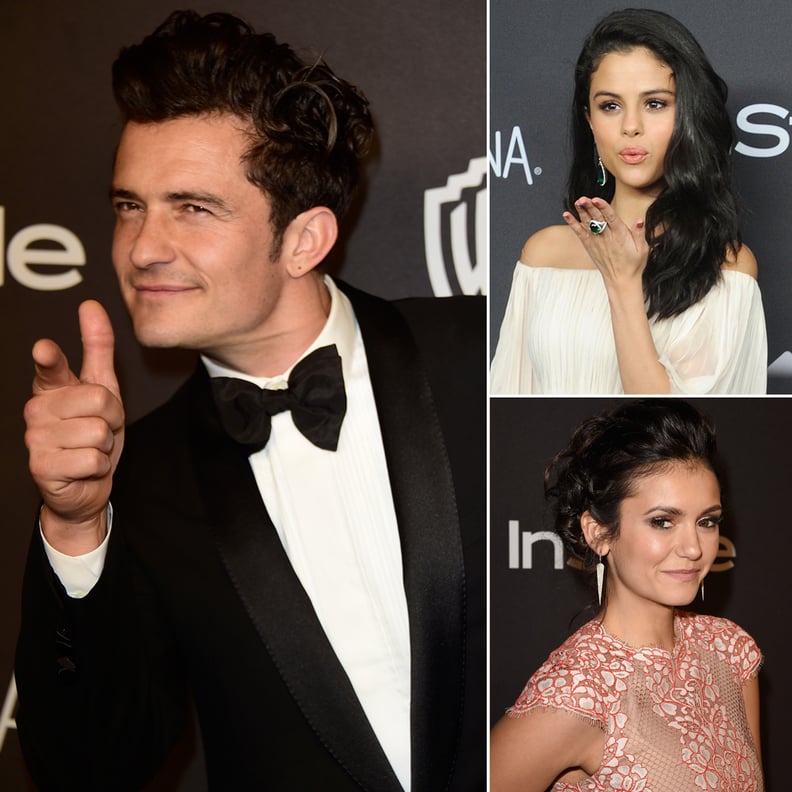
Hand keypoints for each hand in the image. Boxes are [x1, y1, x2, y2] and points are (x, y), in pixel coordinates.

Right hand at [24, 300, 124, 552]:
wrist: (87, 483)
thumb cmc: (93, 431)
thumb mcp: (103, 387)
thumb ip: (97, 348)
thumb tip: (91, 306)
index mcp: (52, 387)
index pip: (51, 368)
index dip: (50, 359)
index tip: (45, 350)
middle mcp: (37, 409)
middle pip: (100, 400)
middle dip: (113, 418)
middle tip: (100, 428)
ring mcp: (35, 438)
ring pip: (98, 431)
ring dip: (105, 444)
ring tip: (91, 448)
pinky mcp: (41, 466)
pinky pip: (92, 458)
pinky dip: (98, 466)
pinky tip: (84, 467)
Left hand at [563, 197, 648, 287]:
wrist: (621, 280)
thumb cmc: (633, 264)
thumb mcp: (643, 249)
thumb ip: (640, 234)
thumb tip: (639, 221)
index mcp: (621, 236)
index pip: (611, 218)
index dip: (603, 208)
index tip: (596, 199)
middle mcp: (607, 238)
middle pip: (597, 219)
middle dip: (590, 208)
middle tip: (583, 198)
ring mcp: (597, 242)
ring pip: (588, 224)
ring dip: (582, 212)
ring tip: (577, 202)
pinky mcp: (590, 246)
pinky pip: (580, 233)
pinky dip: (573, 224)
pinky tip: (567, 215)